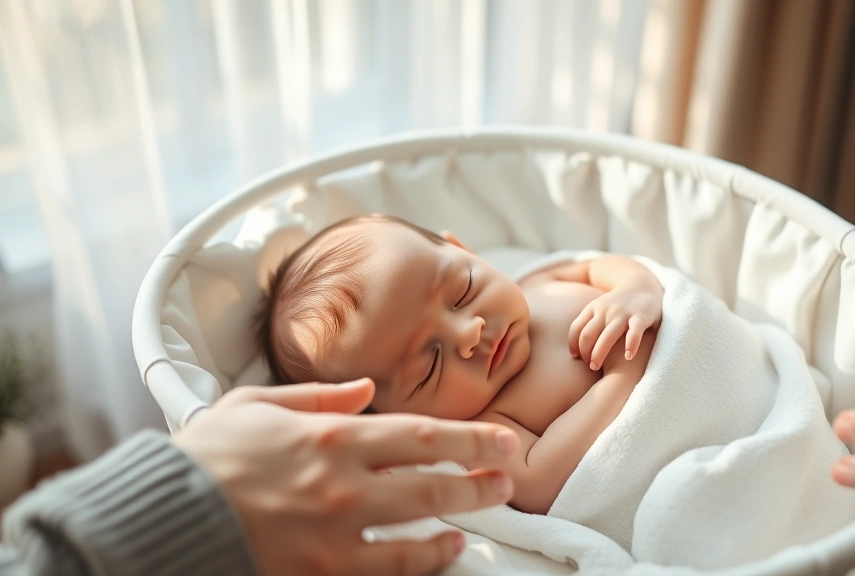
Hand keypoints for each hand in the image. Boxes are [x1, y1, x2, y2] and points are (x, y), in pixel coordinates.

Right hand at [173, 379, 518, 575]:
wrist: (165, 515)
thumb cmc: (208, 456)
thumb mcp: (257, 403)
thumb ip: (318, 394)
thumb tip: (366, 388)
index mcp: (331, 434)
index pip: (420, 433)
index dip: (470, 437)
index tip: (501, 438)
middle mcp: (344, 480)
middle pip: (433, 476)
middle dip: (481, 474)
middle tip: (511, 475)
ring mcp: (336, 529)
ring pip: (419, 524)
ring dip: (462, 515)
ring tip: (489, 508)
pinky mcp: (323, 568)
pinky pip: (388, 567)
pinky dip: (423, 559)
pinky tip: (445, 551)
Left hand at [569, 287, 660, 370]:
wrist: (641, 285)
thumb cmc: (616, 305)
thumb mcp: (598, 310)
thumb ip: (588, 324)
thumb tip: (574, 352)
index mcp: (593, 308)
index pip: (576, 328)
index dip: (573, 344)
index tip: (576, 357)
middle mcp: (606, 311)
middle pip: (589, 334)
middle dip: (585, 353)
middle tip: (589, 366)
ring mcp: (623, 314)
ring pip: (608, 335)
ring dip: (599, 353)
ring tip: (596, 368)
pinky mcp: (640, 317)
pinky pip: (634, 332)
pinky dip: (631, 344)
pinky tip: (628, 357)